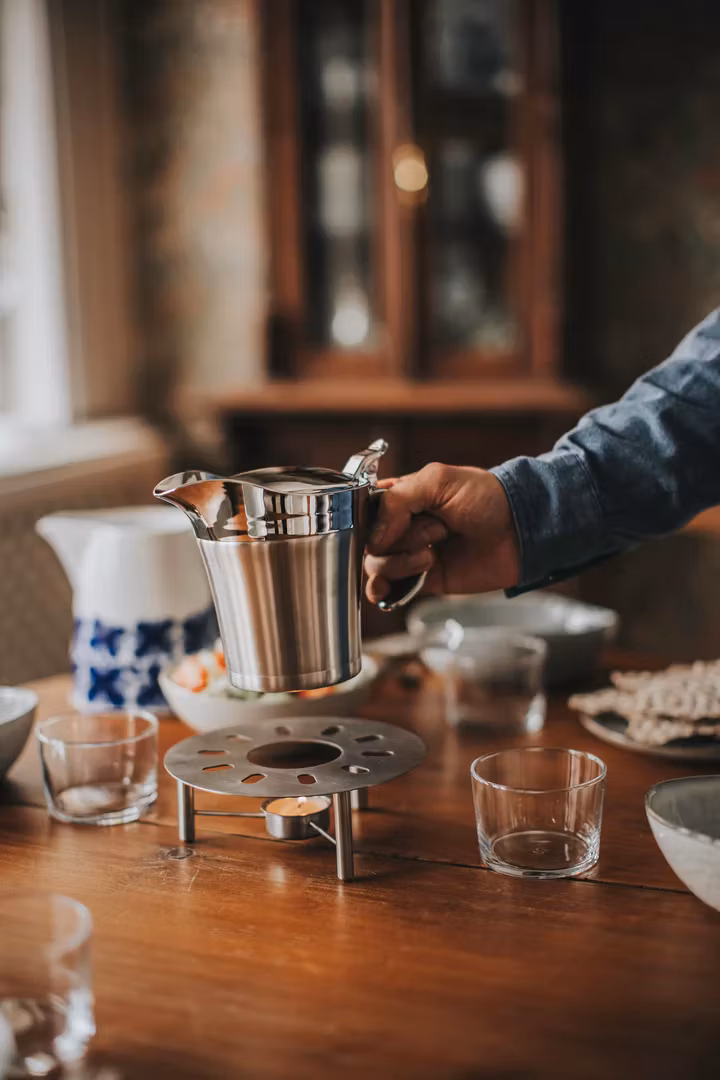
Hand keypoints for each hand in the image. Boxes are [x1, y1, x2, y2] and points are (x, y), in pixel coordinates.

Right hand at [364, 463, 519, 603]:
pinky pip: (390, 588)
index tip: (391, 524)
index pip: (365, 511)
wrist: (520, 531)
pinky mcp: (422, 579)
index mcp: (402, 497)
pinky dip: (382, 590)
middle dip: (398, 540)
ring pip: (376, 565)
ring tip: (432, 554)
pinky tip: (385, 590)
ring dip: (400, 562)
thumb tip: (372, 537)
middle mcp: (402, 525)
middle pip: (369, 541)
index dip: (371, 521)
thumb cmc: (487, 498)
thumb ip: (398, 500)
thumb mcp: (438, 481)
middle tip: (435, 532)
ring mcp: (411, 553)